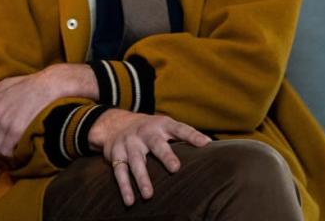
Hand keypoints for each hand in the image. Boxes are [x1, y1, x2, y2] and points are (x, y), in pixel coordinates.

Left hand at [0, 63, 97, 156]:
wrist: (48, 86)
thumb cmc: (27, 85)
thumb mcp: (3, 85)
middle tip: (3, 149)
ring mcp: (4, 123)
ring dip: (2, 154)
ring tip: (10, 153)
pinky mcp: (16, 131)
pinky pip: (7, 151)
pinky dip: (11, 155)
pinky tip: (17, 152)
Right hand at [88, 109, 209, 205]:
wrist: (114, 122)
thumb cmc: (149, 130)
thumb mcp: (165, 126)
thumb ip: (184, 135)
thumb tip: (210, 146)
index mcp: (161, 125)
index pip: (179, 128)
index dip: (192, 135)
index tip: (205, 143)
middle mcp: (144, 133)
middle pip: (155, 143)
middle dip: (165, 155)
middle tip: (175, 168)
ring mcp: (129, 143)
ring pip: (136, 160)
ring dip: (142, 178)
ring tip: (149, 195)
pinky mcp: (116, 154)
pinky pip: (119, 171)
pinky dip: (124, 186)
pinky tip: (130, 200)